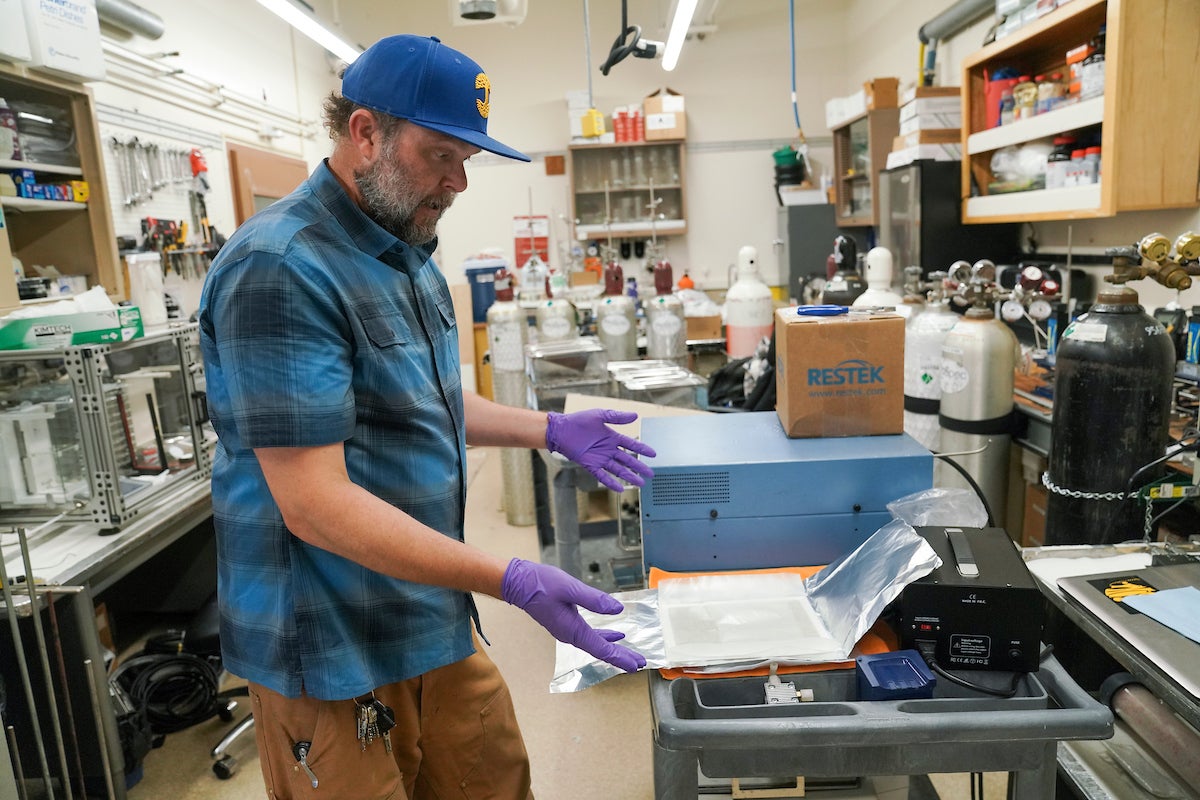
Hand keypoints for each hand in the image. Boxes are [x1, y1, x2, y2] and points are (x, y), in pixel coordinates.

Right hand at [501, 558, 645, 672]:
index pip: (601, 649)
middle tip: (639, 663)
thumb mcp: (570, 588)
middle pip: (600, 650)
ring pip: (596, 644)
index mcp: (573, 630)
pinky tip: (614, 632)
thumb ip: (594, 599)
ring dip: (613, 649)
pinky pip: (589, 636)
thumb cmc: (540, 584)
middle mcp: (570, 635)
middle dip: (621, 657)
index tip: (636, 664)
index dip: (620, 657)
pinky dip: (603, 636)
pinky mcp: (565, 623)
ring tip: (630, 652)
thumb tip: (617, 609)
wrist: (518, 584)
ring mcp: (567, 630)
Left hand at [545, 409, 655, 491]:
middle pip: (628, 460)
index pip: (631, 445)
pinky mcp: (590, 465)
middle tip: (650, 474)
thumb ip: (617, 417)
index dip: (642, 449)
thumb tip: (635, 415)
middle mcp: (608, 449)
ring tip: (640, 484)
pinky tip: (620, 488)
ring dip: (629, 476)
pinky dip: (611, 482)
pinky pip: (603, 475)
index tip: (653, 454)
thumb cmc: (578, 421)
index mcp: (612, 437)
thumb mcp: (599, 415)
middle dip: (639, 467)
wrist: (561, 430)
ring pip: (618, 469)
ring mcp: (600, 458)